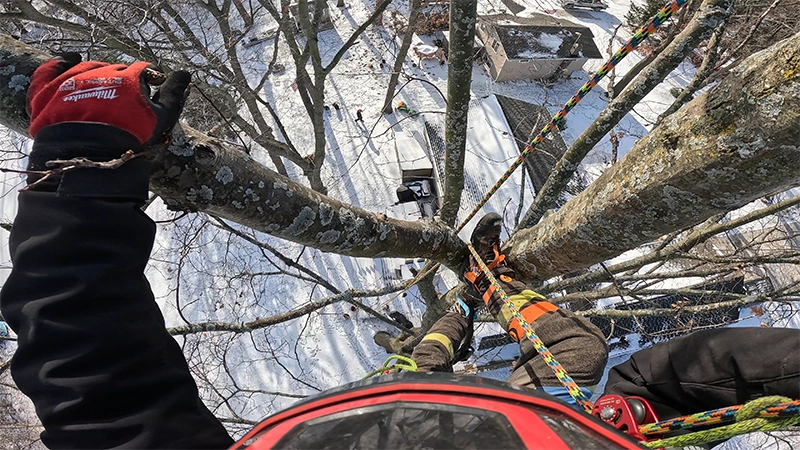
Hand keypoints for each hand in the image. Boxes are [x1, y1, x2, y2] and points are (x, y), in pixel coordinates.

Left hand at [24, 55, 190, 196]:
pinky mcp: (50, 87)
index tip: (154, 90)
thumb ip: (174, 95)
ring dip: (99, 74)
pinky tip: (70, 58)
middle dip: (125, 79)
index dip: (151, 79)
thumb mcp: (160, 118)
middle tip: (128, 100)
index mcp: (128, 77)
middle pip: (117, 69)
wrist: (89, 151)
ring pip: (89, 68)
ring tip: (104, 91)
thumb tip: (186, 74)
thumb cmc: (130, 136)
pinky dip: (61, 61)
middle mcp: (101, 71)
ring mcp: (73, 77)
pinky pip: (53, 68)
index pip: (144, 70)